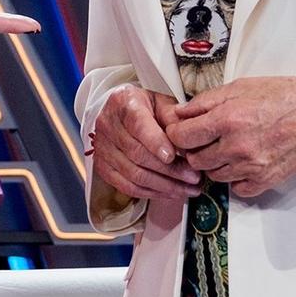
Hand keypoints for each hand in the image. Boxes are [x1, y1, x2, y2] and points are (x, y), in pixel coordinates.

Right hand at [89, 85, 200, 201]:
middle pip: (138, 154)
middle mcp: (108, 125)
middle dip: (169, 170)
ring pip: (134, 175)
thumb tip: (187, 141)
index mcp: (124, 103)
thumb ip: (174, 118)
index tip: (172, 156)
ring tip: (188, 189)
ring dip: (164, 186)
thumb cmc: (145, 107)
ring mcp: (102, 148)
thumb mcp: (162, 102)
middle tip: (193, 177)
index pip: (139, 126)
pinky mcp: (102, 167)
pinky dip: (151, 193)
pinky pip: (127, 187)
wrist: (118, 112)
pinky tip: (170, 194)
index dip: (156, 143)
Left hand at [165, 76, 295, 197]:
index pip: (182, 137)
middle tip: (205, 139)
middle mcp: (236, 147)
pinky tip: (242, 162)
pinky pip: (235, 188)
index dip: (177, 134)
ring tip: (227, 148)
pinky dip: (234, 178)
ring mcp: (250, 167)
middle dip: (194, 150)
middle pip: (194, 160)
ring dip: (214, 164)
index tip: (181, 131)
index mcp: (228, 119)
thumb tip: (179, 112)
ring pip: (213, 175)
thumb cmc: (282, 96)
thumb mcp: (241, 87)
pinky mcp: (263, 181)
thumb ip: (206, 101)